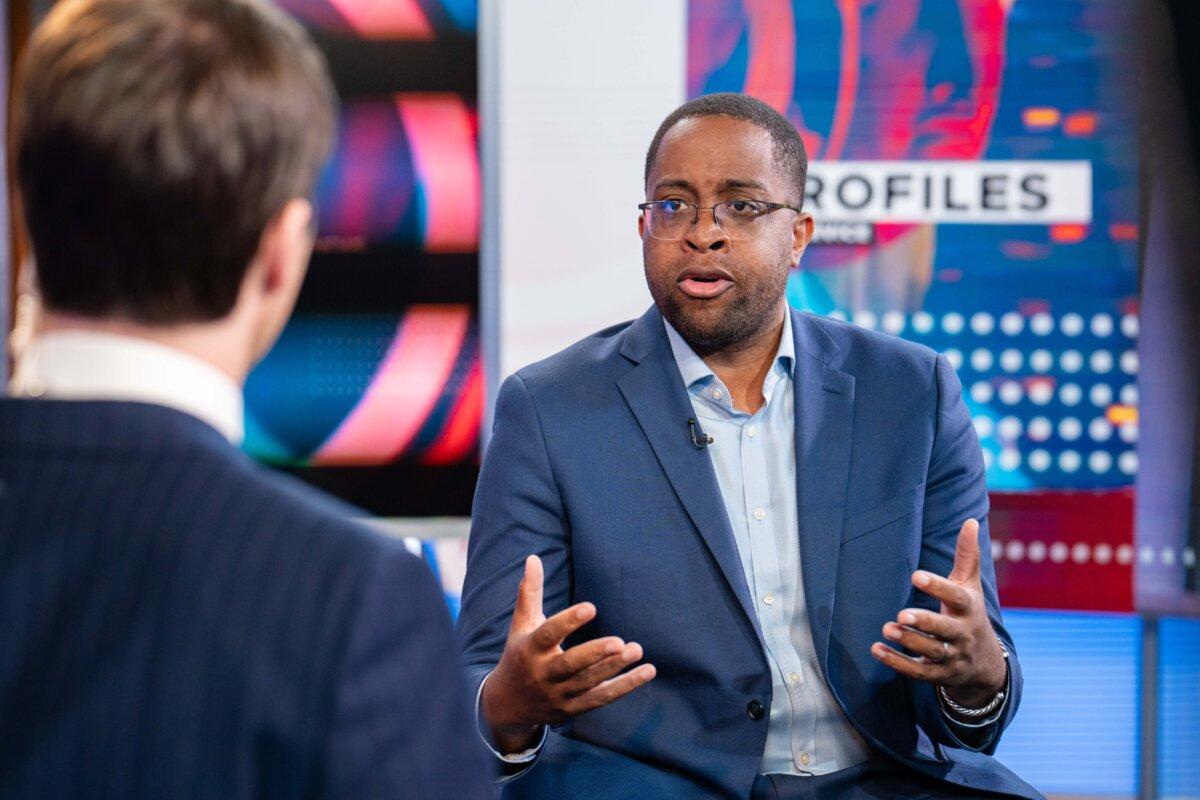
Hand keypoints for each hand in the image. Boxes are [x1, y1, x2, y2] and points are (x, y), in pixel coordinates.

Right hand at [481, 555, 656, 752]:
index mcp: (529, 649)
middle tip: (619, 642)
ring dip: (614, 668)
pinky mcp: (573, 709)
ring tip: (636, 650)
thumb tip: (533, 558)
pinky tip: (647, 672)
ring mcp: (558, 694)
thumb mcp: (522, 624)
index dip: (568, 621)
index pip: (549, 634)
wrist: (508, 703)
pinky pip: (602, 698)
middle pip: (570, 665)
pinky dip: (625, 686)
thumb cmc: (520, 653)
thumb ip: (530, 592)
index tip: (591, 607)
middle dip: (595, 654)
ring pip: (589, 683)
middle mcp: (543, 674)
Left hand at [870, 519, 1006, 708]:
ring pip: (932, 651)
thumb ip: (967, 556)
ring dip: (908, 642)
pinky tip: (876, 650)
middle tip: (900, 614)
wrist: (985, 665)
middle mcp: (962, 634)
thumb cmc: (969, 614)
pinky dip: (897, 663)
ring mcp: (953, 657)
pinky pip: (918, 672)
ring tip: (886, 628)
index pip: (956, 597)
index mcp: (969, 609)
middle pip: (945, 629)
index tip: (916, 575)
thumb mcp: (970, 586)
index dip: (938, 587)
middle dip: (924, 623)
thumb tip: (971, 521)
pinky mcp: (940, 675)